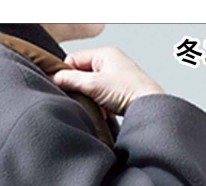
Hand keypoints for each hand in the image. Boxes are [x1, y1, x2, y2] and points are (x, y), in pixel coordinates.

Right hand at [51, 46, 165, 116]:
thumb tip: (56, 78)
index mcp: (105, 53)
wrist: (150, 108)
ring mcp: (115, 77)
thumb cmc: (130, 92)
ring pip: (90, 87)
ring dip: (90, 99)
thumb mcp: (94, 85)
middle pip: (81, 74)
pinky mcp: (118, 92)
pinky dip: (99, 105)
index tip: (63, 86)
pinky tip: (103, 112)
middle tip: (82, 98)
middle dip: (79, 88)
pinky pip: (100, 97)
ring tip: (97, 106)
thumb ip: (72, 80)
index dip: (66, 74)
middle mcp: (110, 62)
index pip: (74, 59)